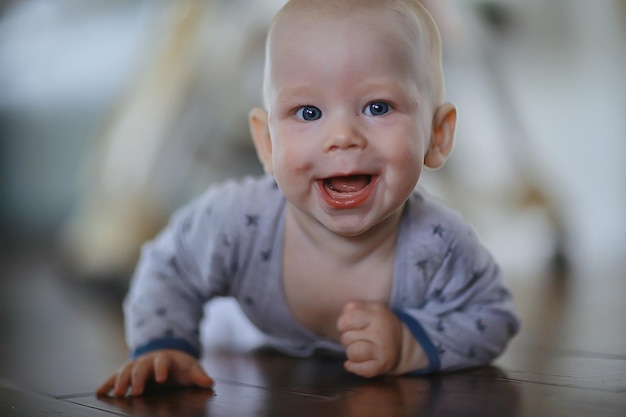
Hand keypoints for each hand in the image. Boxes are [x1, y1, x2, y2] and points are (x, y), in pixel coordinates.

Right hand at [96, 349, 213, 396]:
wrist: (167, 356)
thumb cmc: (180, 366)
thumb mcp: (191, 368)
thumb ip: (199, 376)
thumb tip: (209, 383)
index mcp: (165, 358)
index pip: (162, 362)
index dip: (162, 369)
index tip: (161, 379)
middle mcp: (147, 360)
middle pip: (141, 367)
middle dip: (138, 379)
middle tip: (137, 392)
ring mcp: (135, 365)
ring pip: (125, 370)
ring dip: (120, 381)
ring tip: (118, 394)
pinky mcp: (126, 372)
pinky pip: (114, 376)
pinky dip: (107, 383)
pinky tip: (100, 392)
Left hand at [336, 301, 403, 377]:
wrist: (401, 342)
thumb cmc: (377, 325)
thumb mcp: (368, 309)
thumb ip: (352, 307)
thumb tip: (344, 314)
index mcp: (376, 313)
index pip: (347, 319)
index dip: (343, 325)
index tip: (350, 327)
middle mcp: (381, 331)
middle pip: (346, 338)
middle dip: (347, 339)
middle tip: (357, 339)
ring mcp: (383, 348)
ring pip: (352, 353)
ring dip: (351, 353)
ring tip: (359, 349)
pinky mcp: (383, 364)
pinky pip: (360, 369)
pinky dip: (354, 367)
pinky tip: (355, 363)